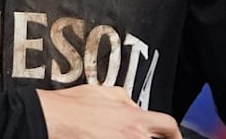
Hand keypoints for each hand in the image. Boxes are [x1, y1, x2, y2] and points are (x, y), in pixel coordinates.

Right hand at [37, 85, 179, 138]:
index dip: (174, 134)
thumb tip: (134, 106)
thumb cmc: (71, 107)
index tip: (174, 138)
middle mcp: (132, 137)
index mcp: (133, 118)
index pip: (168, 127)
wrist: (51, 119)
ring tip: (120, 135)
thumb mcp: (105, 91)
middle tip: (147, 137)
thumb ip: (126, 100)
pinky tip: (106, 138)